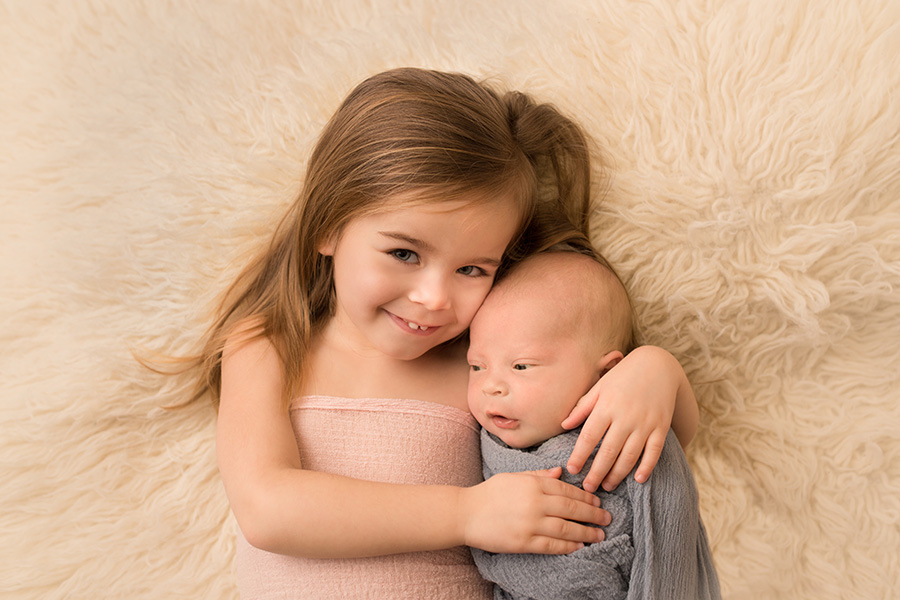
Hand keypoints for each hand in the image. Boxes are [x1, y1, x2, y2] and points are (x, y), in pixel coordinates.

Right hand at [459, 467, 610, 554]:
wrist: (466, 513)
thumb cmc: (490, 492)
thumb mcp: (514, 476)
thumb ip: (539, 474)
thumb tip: (561, 471)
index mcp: (533, 483)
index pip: (567, 489)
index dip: (586, 496)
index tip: (597, 501)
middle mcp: (535, 502)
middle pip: (572, 508)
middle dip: (592, 514)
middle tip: (607, 518)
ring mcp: (530, 523)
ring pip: (566, 528)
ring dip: (587, 532)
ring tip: (599, 535)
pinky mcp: (523, 542)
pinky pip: (552, 545)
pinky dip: (569, 546)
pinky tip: (579, 546)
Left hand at [562, 346, 691, 491]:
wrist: (657, 365)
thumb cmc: (622, 376)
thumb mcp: (599, 387)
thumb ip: (582, 407)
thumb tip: (563, 424)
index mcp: (606, 406)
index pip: (588, 437)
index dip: (579, 455)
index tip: (572, 470)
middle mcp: (625, 417)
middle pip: (608, 452)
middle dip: (596, 473)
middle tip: (588, 488)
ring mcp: (645, 423)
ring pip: (629, 456)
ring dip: (618, 474)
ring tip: (607, 485)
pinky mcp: (661, 427)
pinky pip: (654, 452)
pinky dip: (647, 467)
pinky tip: (638, 479)